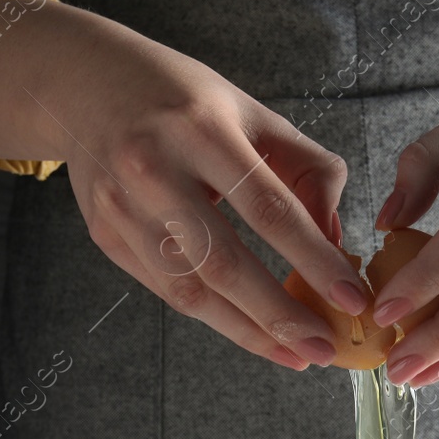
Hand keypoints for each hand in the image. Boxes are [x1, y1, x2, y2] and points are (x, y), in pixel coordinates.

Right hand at [0, 0, 367, 369]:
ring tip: (294, 352)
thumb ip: (305, 170)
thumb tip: (334, 241)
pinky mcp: (105, 235)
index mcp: (202, 130)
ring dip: (248, 331)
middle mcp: (153, 169)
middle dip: (280, 315)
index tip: (353, 298)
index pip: (269, 209)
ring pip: (190, 289)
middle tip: (324, 348)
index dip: (315, 260)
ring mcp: (121, 207)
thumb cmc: (184, 101)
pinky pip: (167, 290)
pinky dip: (214, 316)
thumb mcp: (254, 114)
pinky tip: (250, 330)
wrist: (85, 86)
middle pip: (224, 262)